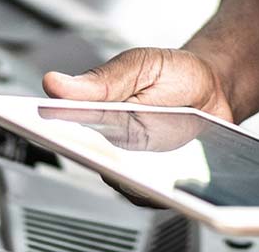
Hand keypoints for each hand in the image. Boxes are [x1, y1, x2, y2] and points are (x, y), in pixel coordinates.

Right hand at [43, 49, 236, 208]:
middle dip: (90, 152)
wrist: (214, 89)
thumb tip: (55, 83)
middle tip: (97, 143)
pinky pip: (146, 194)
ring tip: (133, 162)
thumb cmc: (172, 75)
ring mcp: (130, 166)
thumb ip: (102, 79)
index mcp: (92, 110)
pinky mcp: (154, 184)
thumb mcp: (139, 65)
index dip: (48, 129)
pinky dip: (152, 187)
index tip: (44, 124)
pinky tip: (161, 175)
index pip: (59, 126)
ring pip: (116, 179)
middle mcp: (106, 143)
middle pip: (86, 158)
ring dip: (123, 173)